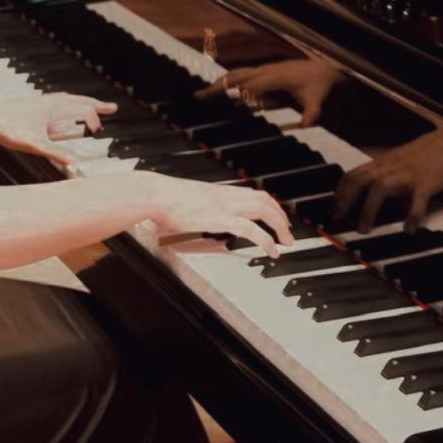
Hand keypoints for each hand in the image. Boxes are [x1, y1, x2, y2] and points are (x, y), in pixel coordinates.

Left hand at [0, 93, 118, 167]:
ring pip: (70, 98)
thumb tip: (74, 162)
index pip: (84, 111)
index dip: (94, 122)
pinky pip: (59, 99)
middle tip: (113, 108)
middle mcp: (51, 102)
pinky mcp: (35, 103)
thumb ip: (54, 153)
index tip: (98, 135)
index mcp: (54, 109)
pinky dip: (70, 101)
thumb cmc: (9, 130)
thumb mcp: (33, 145)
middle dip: (97, 105)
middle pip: (80, 100)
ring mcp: (43, 101)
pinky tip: (66, 108)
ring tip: (94, 106)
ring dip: (85, 101)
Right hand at [150, 178, 294, 257]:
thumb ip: (194, 207)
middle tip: (288, 232)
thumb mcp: (184, 201)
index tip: (277, 215)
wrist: (154, 194)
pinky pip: (251, 229)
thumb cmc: (162, 199)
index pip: (252, 193)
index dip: (269, 204)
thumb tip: (190, 216)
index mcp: (218, 191)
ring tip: (286, 241)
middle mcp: (226, 195)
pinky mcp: (220, 218)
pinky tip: (272, 250)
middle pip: (264, 199)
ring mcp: (224, 206)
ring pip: (263, 210)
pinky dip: (266, 239)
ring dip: (279, 225)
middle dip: (280, 215)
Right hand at [198, 56, 341, 124]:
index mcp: (276, 76)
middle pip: (236, 76)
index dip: (242, 94)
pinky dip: (228, 81)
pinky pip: (242, 76)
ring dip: (220, 83)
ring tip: (202, 93)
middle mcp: (266, 71)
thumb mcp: (316, 101)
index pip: (253, 85)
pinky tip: (220, 89)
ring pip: (236, 74)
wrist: (323, 68)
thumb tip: (305, 125)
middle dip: (218, 86)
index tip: (230, 103)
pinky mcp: (264, 72)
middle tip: (199, 96)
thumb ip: (311, 113)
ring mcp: (263, 70)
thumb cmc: (318, 85)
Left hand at [333, 125, 442, 232]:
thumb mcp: (395, 160)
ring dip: (368, 209)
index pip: (353, 174)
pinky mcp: (426, 183)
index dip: (340, 191)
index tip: (334, 208)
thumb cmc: (421, 154)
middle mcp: (390, 167)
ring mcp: (407, 174)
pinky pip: (417, 200)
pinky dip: (412, 215)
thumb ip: (380, 171)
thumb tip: (363, 186)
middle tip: (339, 220)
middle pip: (360, 180)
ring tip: (364, 229)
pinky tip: (409, 229)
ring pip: (380, 188)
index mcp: (381, 163)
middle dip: (346, 200)